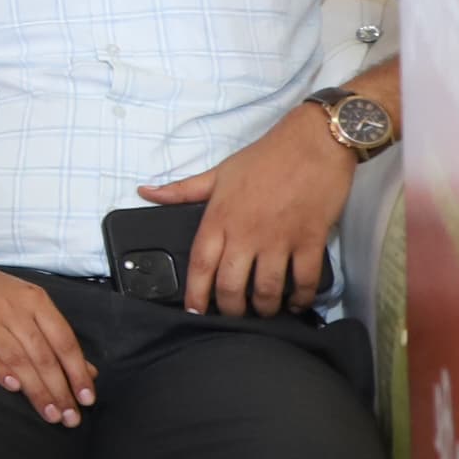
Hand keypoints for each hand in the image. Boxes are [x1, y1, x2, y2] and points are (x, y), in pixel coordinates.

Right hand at [0, 254, 97, 423]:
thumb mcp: (25, 303)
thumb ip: (54, 335)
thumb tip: (88, 370)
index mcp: (34, 301)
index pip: (64, 341)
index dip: (77, 372)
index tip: (88, 400)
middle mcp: (12, 308)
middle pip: (42, 355)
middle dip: (59, 390)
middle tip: (70, 419)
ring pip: (16, 357)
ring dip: (35, 389)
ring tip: (49, 414)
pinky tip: (11, 387)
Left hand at [142, 106, 359, 313]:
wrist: (313, 143)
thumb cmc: (264, 157)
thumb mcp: (218, 172)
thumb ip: (182, 190)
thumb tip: (145, 192)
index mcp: (220, 219)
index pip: (200, 265)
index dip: (195, 294)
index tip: (194, 312)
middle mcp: (246, 234)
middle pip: (231, 285)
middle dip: (230, 308)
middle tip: (233, 315)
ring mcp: (280, 239)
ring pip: (267, 289)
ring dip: (264, 308)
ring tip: (263, 312)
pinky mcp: (311, 240)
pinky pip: (306, 279)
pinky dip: (302, 297)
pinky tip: (297, 303)